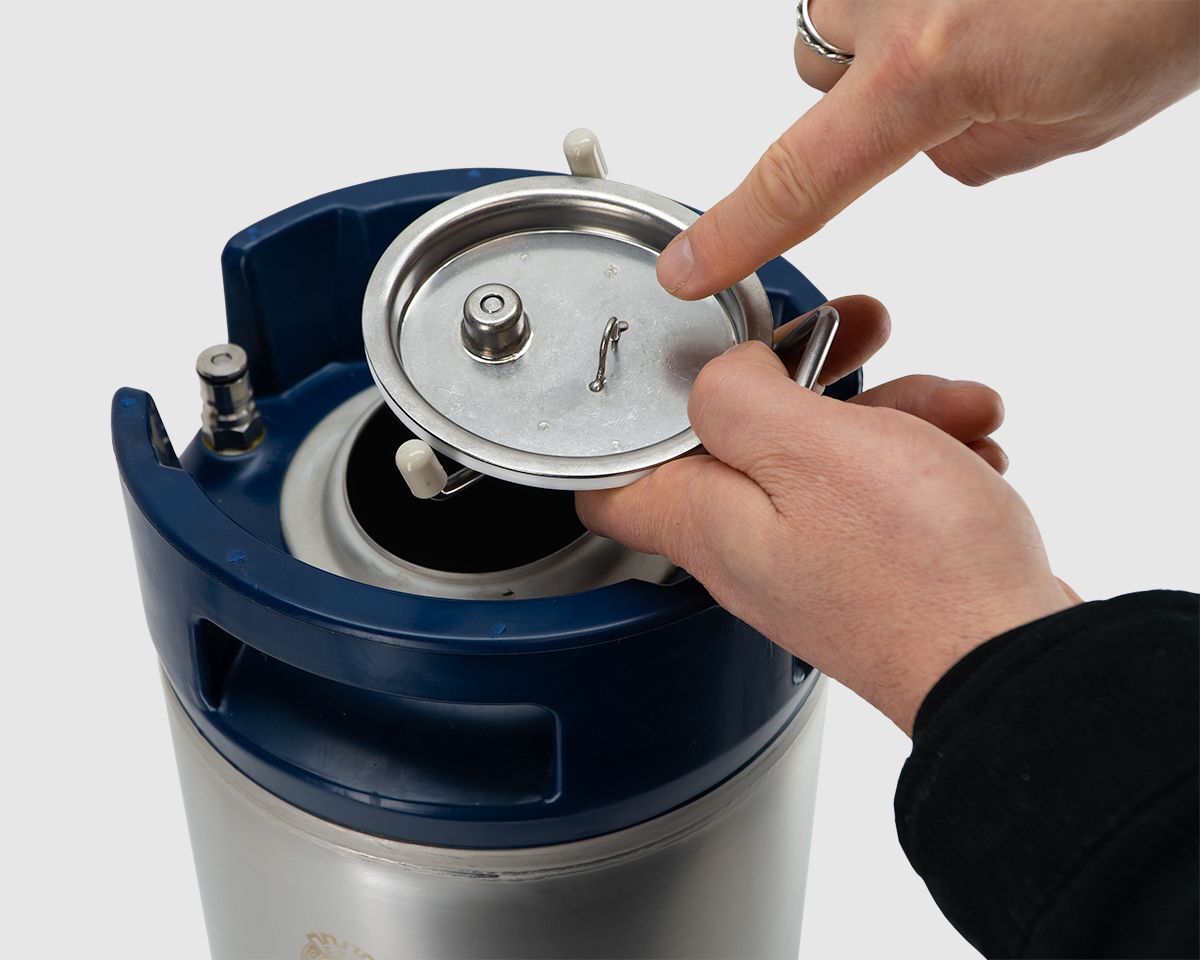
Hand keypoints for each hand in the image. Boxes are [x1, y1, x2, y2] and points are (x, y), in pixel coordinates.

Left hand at [576, 297, 1075, 732]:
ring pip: (830, 455)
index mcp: (708, 522)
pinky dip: (927, 456)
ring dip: (895, 413)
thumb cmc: (916, 570)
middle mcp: (751, 549)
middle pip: (747, 440)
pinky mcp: (875, 571)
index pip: (612, 485)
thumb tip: (725, 372)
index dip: (631, 418)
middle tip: (855, 334)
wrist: (1011, 663)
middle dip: (806, 376)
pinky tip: (973, 452)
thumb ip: (738, 398)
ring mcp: (816, 562)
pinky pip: (883, 493)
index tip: (679, 361)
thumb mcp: (809, 450)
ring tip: (956, 409)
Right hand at [656, 0, 1199, 298]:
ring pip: (845, 14)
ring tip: (988, 13)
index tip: (687, 269)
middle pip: (814, 74)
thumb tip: (935, 139)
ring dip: (893, 31)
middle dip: (863, 93)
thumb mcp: (1072, 121)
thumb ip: (971, 148)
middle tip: (955, 81)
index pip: (799, 178)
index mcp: (931, 69)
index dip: (734, 234)